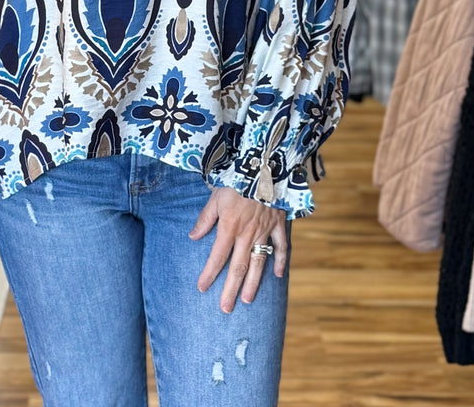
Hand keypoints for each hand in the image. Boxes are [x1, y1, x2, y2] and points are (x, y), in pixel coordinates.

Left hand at [189, 186, 287, 312]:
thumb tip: (192, 237)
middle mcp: (246, 233)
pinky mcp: (278, 224)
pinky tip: (278, 275)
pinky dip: (280, 261)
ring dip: (253, 283)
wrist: (264, 165)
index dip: (209, 274)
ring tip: (246, 300)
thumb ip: (205, 218)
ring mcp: (264, 230)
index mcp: (229, 226)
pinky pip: (280, 246)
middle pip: (238, 267)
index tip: (202, 288)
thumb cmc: (236, 178)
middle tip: (225, 309)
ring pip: (258, 262)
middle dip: (230, 289)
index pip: (217, 256)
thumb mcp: (215, 195)